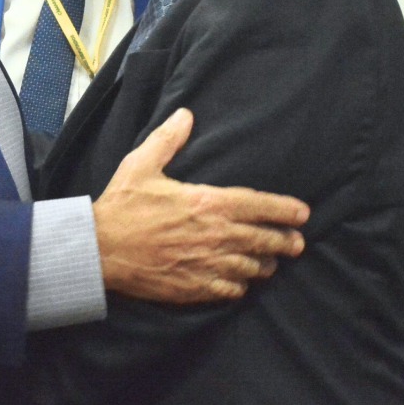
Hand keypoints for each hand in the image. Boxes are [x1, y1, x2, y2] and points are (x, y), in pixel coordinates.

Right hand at [93, 107, 309, 302]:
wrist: (100, 250)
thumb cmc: (121, 205)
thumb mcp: (141, 165)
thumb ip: (168, 140)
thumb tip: (186, 114)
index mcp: (207, 203)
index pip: (258, 205)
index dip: (284, 209)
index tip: (303, 213)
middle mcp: (215, 235)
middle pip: (264, 240)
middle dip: (285, 241)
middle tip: (297, 243)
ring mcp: (208, 264)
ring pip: (251, 268)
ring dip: (265, 265)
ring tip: (270, 263)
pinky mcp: (196, 287)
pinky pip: (231, 289)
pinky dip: (240, 286)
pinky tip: (240, 282)